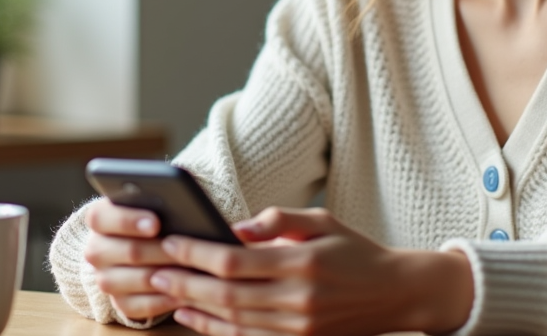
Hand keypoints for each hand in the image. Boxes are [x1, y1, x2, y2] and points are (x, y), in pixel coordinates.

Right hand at [83, 197, 180, 321]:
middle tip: (183, 249)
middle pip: (127, 251)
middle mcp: (96, 250)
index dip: (128, 220)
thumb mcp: (153, 197)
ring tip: (191, 269)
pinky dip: (163, 300)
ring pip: (135, 280)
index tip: (156, 223)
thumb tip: (180, 177)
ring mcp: (105, 278)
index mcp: (99, 218)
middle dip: (159, 250)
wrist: (145, 243)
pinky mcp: (119, 302)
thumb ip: (159, 187)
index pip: (101, 217)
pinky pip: (139, 306)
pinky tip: (183, 293)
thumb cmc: (156, 213)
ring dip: (165, 275)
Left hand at [148, 207, 473, 335]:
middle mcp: (299, 299)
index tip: (171, 240)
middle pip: (226, 295)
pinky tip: (192, 316)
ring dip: (192, 307)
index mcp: (303, 262)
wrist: (395, 293)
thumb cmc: (354, 250)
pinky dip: (214, 330)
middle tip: (151, 268)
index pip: (236, 261)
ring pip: (232, 321)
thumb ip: (277, 220)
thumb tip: (233, 228)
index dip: (197, 253)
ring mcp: (298, 328)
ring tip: (162, 290)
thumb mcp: (321, 220)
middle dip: (183, 281)